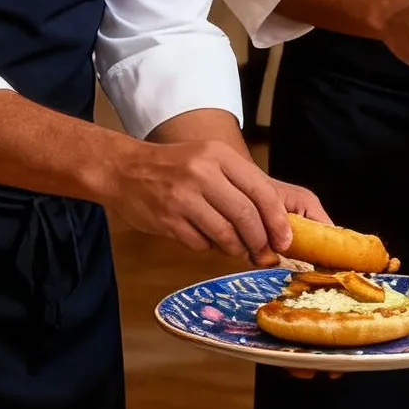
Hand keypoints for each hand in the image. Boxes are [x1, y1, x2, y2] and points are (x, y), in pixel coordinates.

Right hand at [98, 137, 322, 259]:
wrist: (123, 169)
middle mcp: (202, 173)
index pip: (261, 191)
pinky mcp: (168, 219)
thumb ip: (240, 185)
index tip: (285, 240)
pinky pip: (200, 243)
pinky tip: (204, 238)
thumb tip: (272, 223)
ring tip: (238, 249)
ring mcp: (183, 197)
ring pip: (225, 234)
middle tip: (264, 253)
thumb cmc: (174, 167)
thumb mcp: (209, 159)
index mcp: (219, 156)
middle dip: (260, 241)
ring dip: (236, 248)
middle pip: (246, 216)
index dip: (277, 220)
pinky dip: (208, 247)